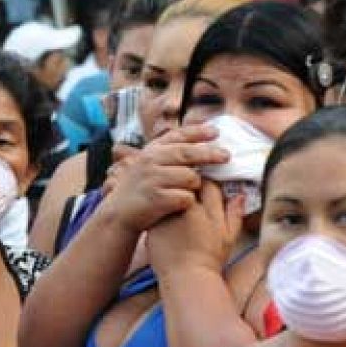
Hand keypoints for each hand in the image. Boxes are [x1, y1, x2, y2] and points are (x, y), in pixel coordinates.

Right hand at [100, 125, 227, 232]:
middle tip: (227, 156)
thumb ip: (168, 155)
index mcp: (151, 151)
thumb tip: (198, 145)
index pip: (178, 136)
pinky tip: (179, 205)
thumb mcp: (147, 166)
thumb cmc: (139, 190)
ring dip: (194, 186)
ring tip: (185, 192)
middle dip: (210, 154)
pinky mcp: (157, 198)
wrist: (118, 215)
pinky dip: (187, 202)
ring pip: (191, 177)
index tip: (216, 132)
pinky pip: (186, 197)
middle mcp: (151, 161)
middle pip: (189, 153)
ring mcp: (153, 179)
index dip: (198, 132)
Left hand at [146, 180, 246, 276]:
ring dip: (172, 195)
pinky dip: (159, 209)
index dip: (207, 184)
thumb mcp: (229, 238)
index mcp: (209, 210)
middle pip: (188, 185)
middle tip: (189, 196)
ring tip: (176, 207)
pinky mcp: (155, 222)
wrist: (186, 278)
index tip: (205, 190)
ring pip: (170, 193)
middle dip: (189, 186)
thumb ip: (234, 214)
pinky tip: (163, 217)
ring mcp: (170, 215)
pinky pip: (156, 207)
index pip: (209, 184)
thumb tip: (239, 195)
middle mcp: (189, 209)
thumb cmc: (209, 260)